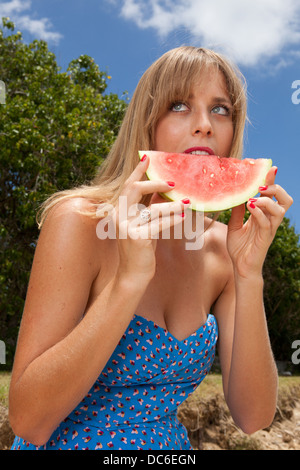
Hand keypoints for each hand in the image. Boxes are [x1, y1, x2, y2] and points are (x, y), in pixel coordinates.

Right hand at [113, 156, 187, 280]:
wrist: (132, 276)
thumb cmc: (140, 250)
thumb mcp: (143, 226)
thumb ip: (148, 209)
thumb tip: (163, 191)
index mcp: (118, 211)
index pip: (128, 186)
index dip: (138, 171)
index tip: (148, 158)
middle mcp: (118, 216)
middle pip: (135, 190)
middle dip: (155, 183)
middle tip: (174, 182)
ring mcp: (125, 227)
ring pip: (152, 209)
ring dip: (172, 205)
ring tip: (188, 202)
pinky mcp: (136, 237)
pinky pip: (159, 224)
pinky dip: (173, 219)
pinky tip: (184, 216)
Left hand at [227, 166, 292, 277]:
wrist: (240, 267)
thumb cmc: (239, 247)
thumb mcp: (234, 225)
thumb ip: (236, 211)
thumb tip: (235, 194)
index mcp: (264, 215)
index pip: (272, 194)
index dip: (272, 181)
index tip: (268, 167)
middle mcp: (270, 220)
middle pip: (285, 199)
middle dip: (276, 188)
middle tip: (261, 185)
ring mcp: (269, 229)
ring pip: (280, 209)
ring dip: (268, 200)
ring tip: (254, 197)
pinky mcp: (265, 238)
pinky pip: (267, 222)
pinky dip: (259, 212)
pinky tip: (250, 207)